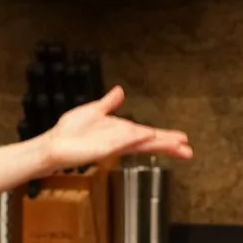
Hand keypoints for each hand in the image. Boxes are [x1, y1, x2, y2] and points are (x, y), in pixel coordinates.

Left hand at [35, 85, 192, 173]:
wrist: (53, 143)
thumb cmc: (69, 131)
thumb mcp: (93, 110)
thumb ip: (108, 103)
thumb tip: (119, 91)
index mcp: (120, 132)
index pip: (147, 135)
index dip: (164, 137)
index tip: (182, 139)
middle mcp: (120, 141)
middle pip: (149, 143)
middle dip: (169, 145)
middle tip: (188, 150)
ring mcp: (113, 146)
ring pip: (141, 143)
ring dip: (159, 144)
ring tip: (178, 148)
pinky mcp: (103, 150)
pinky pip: (122, 142)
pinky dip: (134, 139)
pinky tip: (148, 136)